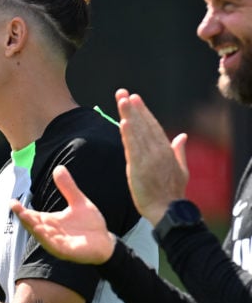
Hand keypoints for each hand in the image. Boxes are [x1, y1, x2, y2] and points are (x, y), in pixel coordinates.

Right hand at [10, 165, 114, 264]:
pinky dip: (47, 239)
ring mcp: (57, 243)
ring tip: (25, 217)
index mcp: (50, 221)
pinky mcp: (66, 251)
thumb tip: (58, 168)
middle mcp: (50, 232)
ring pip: (41, 235)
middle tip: (15, 208)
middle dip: (24, 217)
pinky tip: (41, 231)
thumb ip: (68, 187)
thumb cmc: (90, 225)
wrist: (105, 243)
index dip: (22, 209)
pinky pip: (54, 245)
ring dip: (33, 226)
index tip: (12, 201)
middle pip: (33, 224)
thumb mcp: (79, 202)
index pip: (32, 215)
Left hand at [116, 88, 188, 224]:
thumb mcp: (181, 169)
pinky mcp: (139, 167)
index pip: (153, 126)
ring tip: (121, 101)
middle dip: (133, 108)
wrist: (167, 210)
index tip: (134, 98)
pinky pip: (132, 148)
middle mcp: (158, 151)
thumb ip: (179, 150)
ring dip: (129, 115)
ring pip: (137, 133)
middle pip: (144, 125)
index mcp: (166, 151)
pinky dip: (128, 134)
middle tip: (123, 92)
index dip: (144, 111)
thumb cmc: (172, 192)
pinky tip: (123, 122)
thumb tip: (182, 136)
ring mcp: (149, 158)